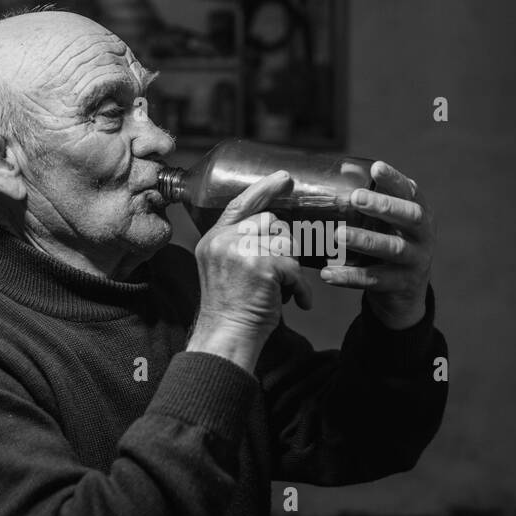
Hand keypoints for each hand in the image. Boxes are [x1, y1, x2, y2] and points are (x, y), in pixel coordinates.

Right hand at [188, 171, 312, 372]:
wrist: (227, 336)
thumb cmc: (232, 309)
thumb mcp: (226, 268)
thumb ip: (240, 245)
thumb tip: (274, 227)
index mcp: (214, 239)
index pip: (239, 204)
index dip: (263, 189)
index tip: (283, 178)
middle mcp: (224, 241)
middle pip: (271, 222)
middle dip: (283, 244)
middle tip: (280, 272)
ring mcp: (242, 251)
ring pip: (286, 243)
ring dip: (291, 268)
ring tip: (283, 289)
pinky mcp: (262, 266)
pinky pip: (294, 267)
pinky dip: (301, 288)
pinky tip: (298, 302)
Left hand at [320, 161, 432, 329]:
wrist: (407, 293)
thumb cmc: (391, 244)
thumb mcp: (389, 224)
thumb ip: (373, 203)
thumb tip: (340, 173)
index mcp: (420, 214)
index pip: (411, 192)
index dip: (395, 180)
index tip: (376, 167)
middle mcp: (423, 235)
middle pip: (410, 217)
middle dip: (384, 206)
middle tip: (356, 198)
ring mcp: (415, 261)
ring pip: (393, 249)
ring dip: (365, 240)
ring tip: (338, 235)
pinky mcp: (401, 285)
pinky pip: (375, 280)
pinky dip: (350, 276)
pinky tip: (328, 273)